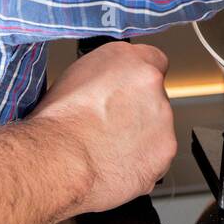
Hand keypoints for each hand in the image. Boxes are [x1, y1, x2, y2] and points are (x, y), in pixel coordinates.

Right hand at [29, 41, 175, 214]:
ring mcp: (163, 119)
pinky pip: (157, 157)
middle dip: (137, 112)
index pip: (153, 59)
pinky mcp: (165, 151)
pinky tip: (115, 163)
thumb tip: (108, 84)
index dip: (138, 80)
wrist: (60, 161)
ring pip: (158, 129)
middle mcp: (152, 84)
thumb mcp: (73, 77)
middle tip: (109, 125)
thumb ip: (104, 74)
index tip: (129, 91)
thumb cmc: (57, 123)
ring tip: (107, 148)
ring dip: (140, 138)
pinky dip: (141, 163)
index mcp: (129, 60)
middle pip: (155, 98)